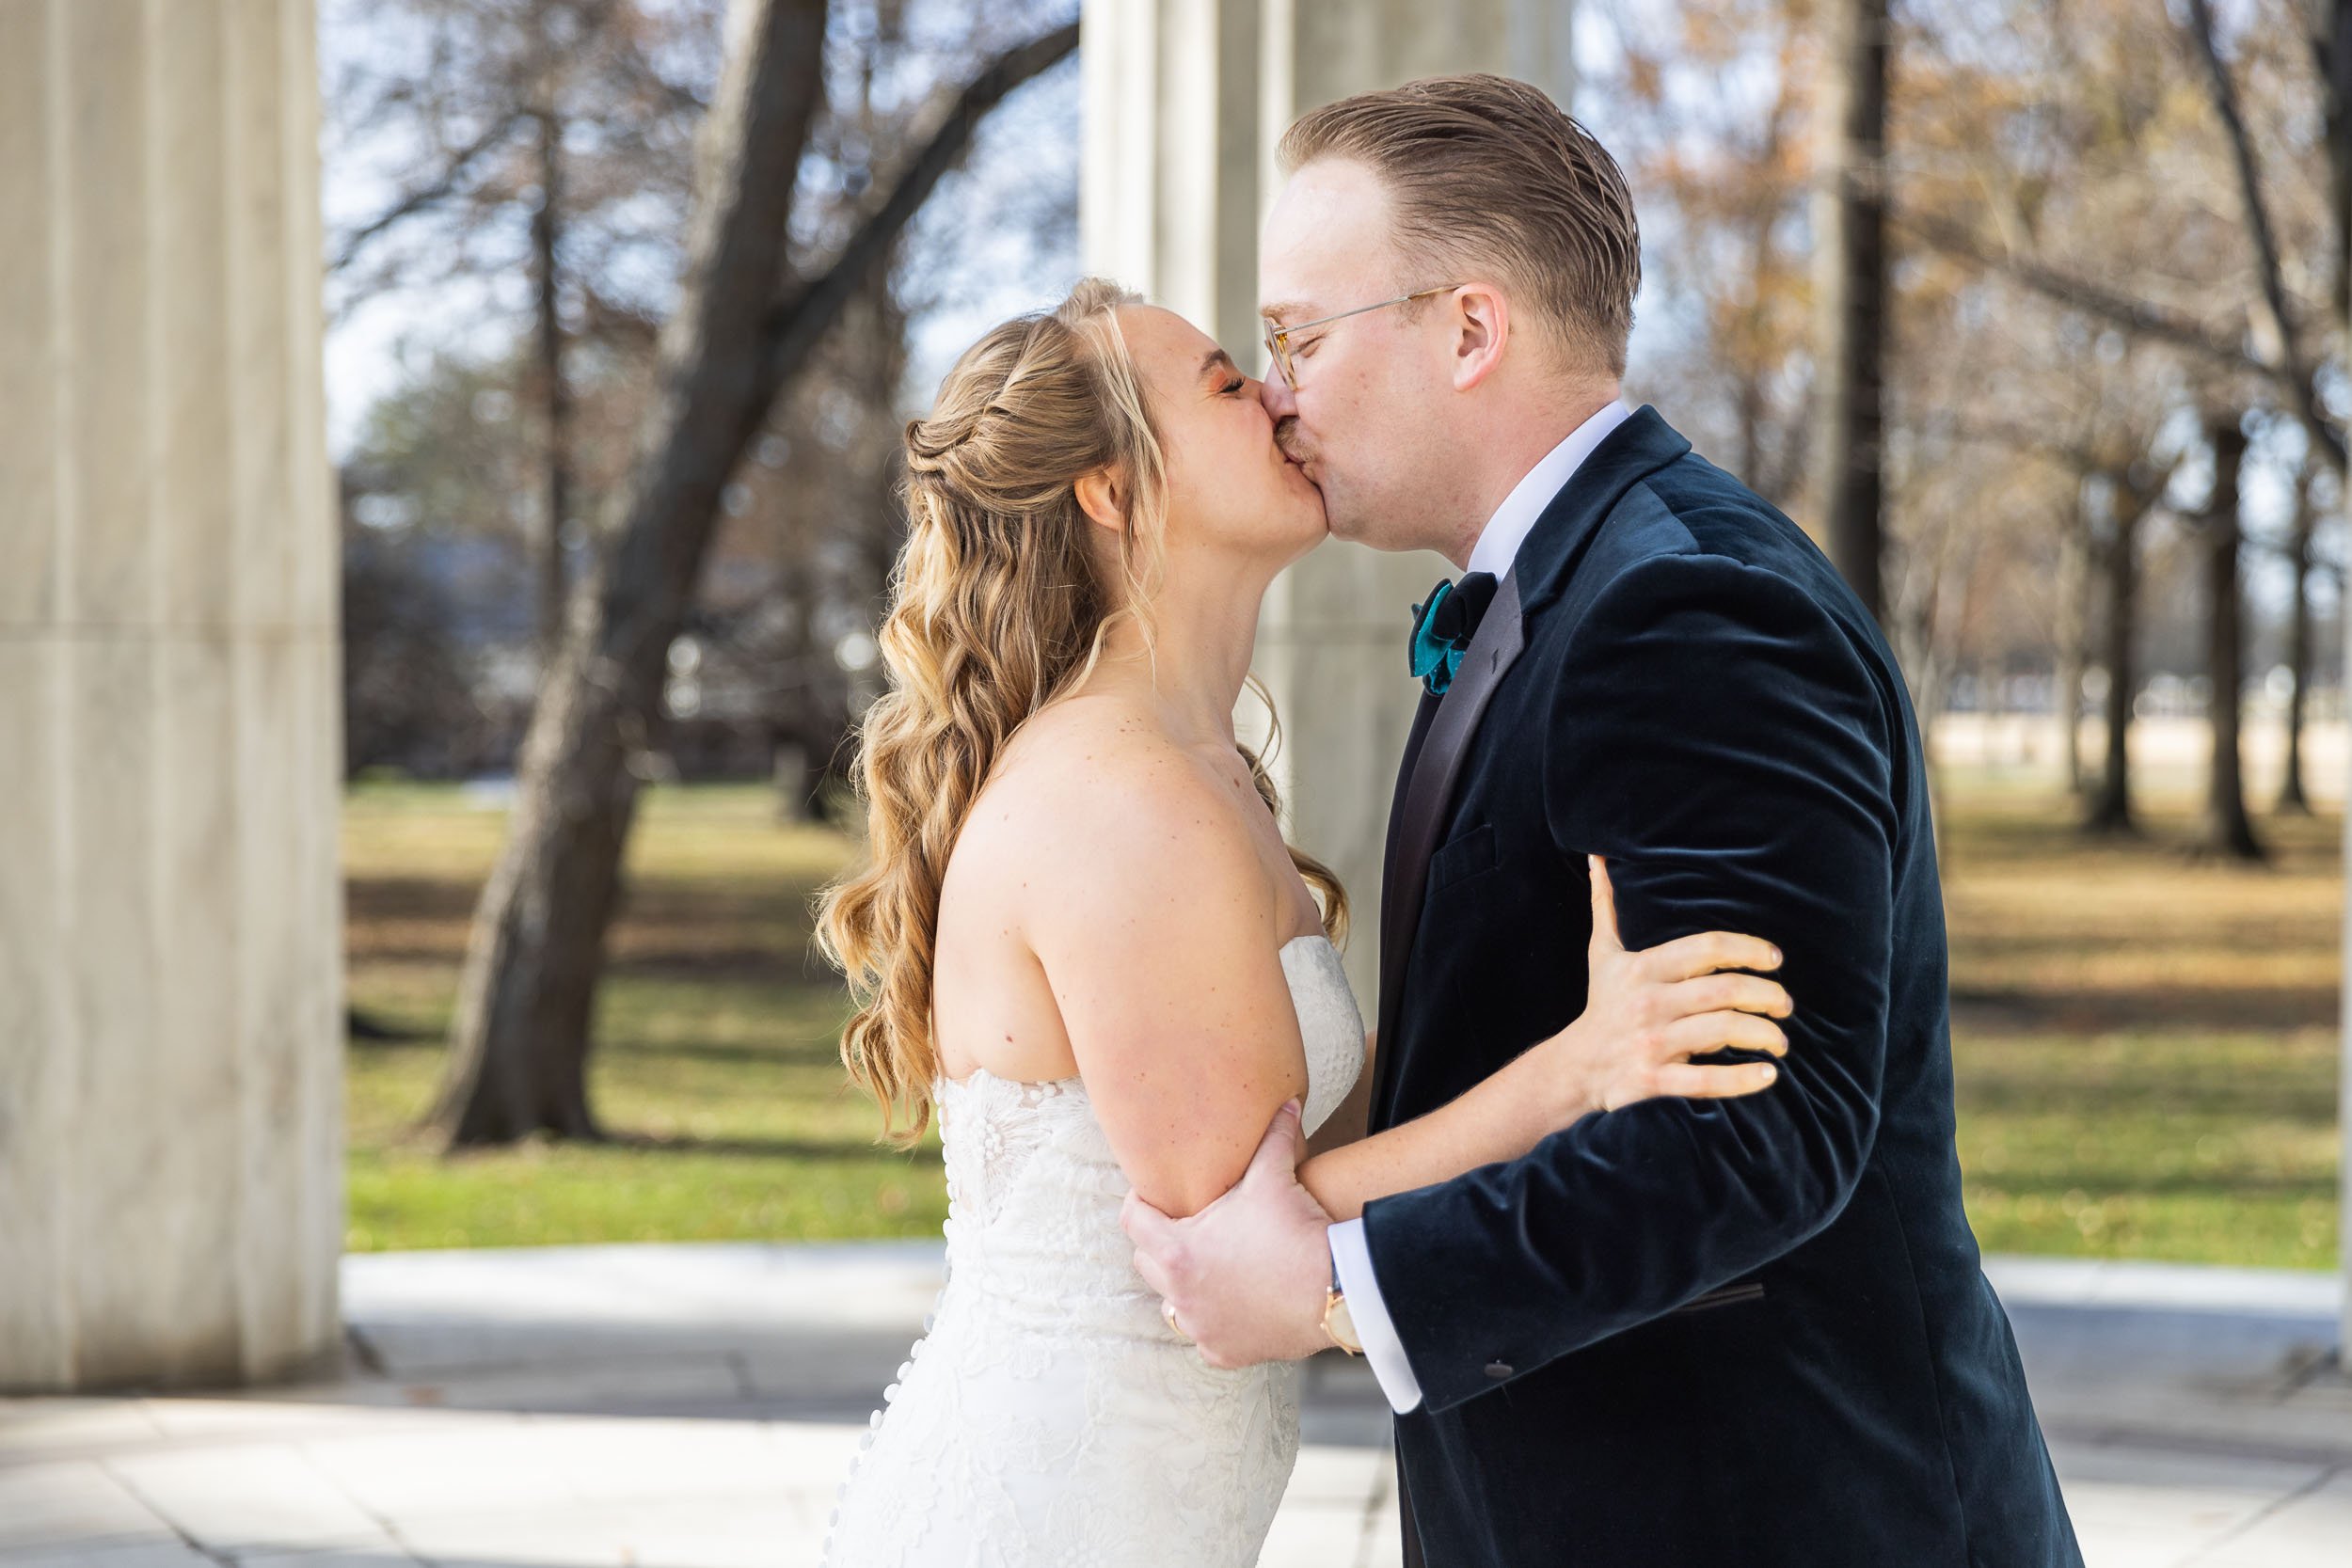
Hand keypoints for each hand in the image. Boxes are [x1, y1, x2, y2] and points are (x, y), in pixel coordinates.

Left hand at [1120, 1098, 1334, 1369]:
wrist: (1337, 1290)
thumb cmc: (1296, 1232)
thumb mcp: (1276, 1178)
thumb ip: (1273, 1138)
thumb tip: (1286, 1104)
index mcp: (1178, 1251)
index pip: (1132, 1222)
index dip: (1140, 1202)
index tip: (1153, 1195)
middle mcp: (1180, 1294)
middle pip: (1147, 1263)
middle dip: (1161, 1243)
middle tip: (1188, 1227)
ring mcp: (1201, 1327)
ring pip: (1172, 1304)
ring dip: (1185, 1285)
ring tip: (1212, 1266)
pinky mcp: (1225, 1352)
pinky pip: (1205, 1337)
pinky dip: (1215, 1321)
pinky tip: (1236, 1305)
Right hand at [1551, 855, 1791, 1114]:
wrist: (1575, 1066)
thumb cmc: (1602, 1005)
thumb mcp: (1601, 953)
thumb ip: (1605, 904)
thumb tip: (1599, 858)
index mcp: (1643, 968)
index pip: (1708, 947)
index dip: (1748, 949)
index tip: (1774, 958)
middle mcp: (1649, 1001)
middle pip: (1725, 989)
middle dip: (1767, 995)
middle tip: (1785, 1004)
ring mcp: (1652, 1042)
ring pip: (1722, 1031)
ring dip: (1764, 1034)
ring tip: (1781, 1040)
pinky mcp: (1654, 1079)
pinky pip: (1705, 1080)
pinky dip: (1742, 1080)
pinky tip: (1768, 1074)